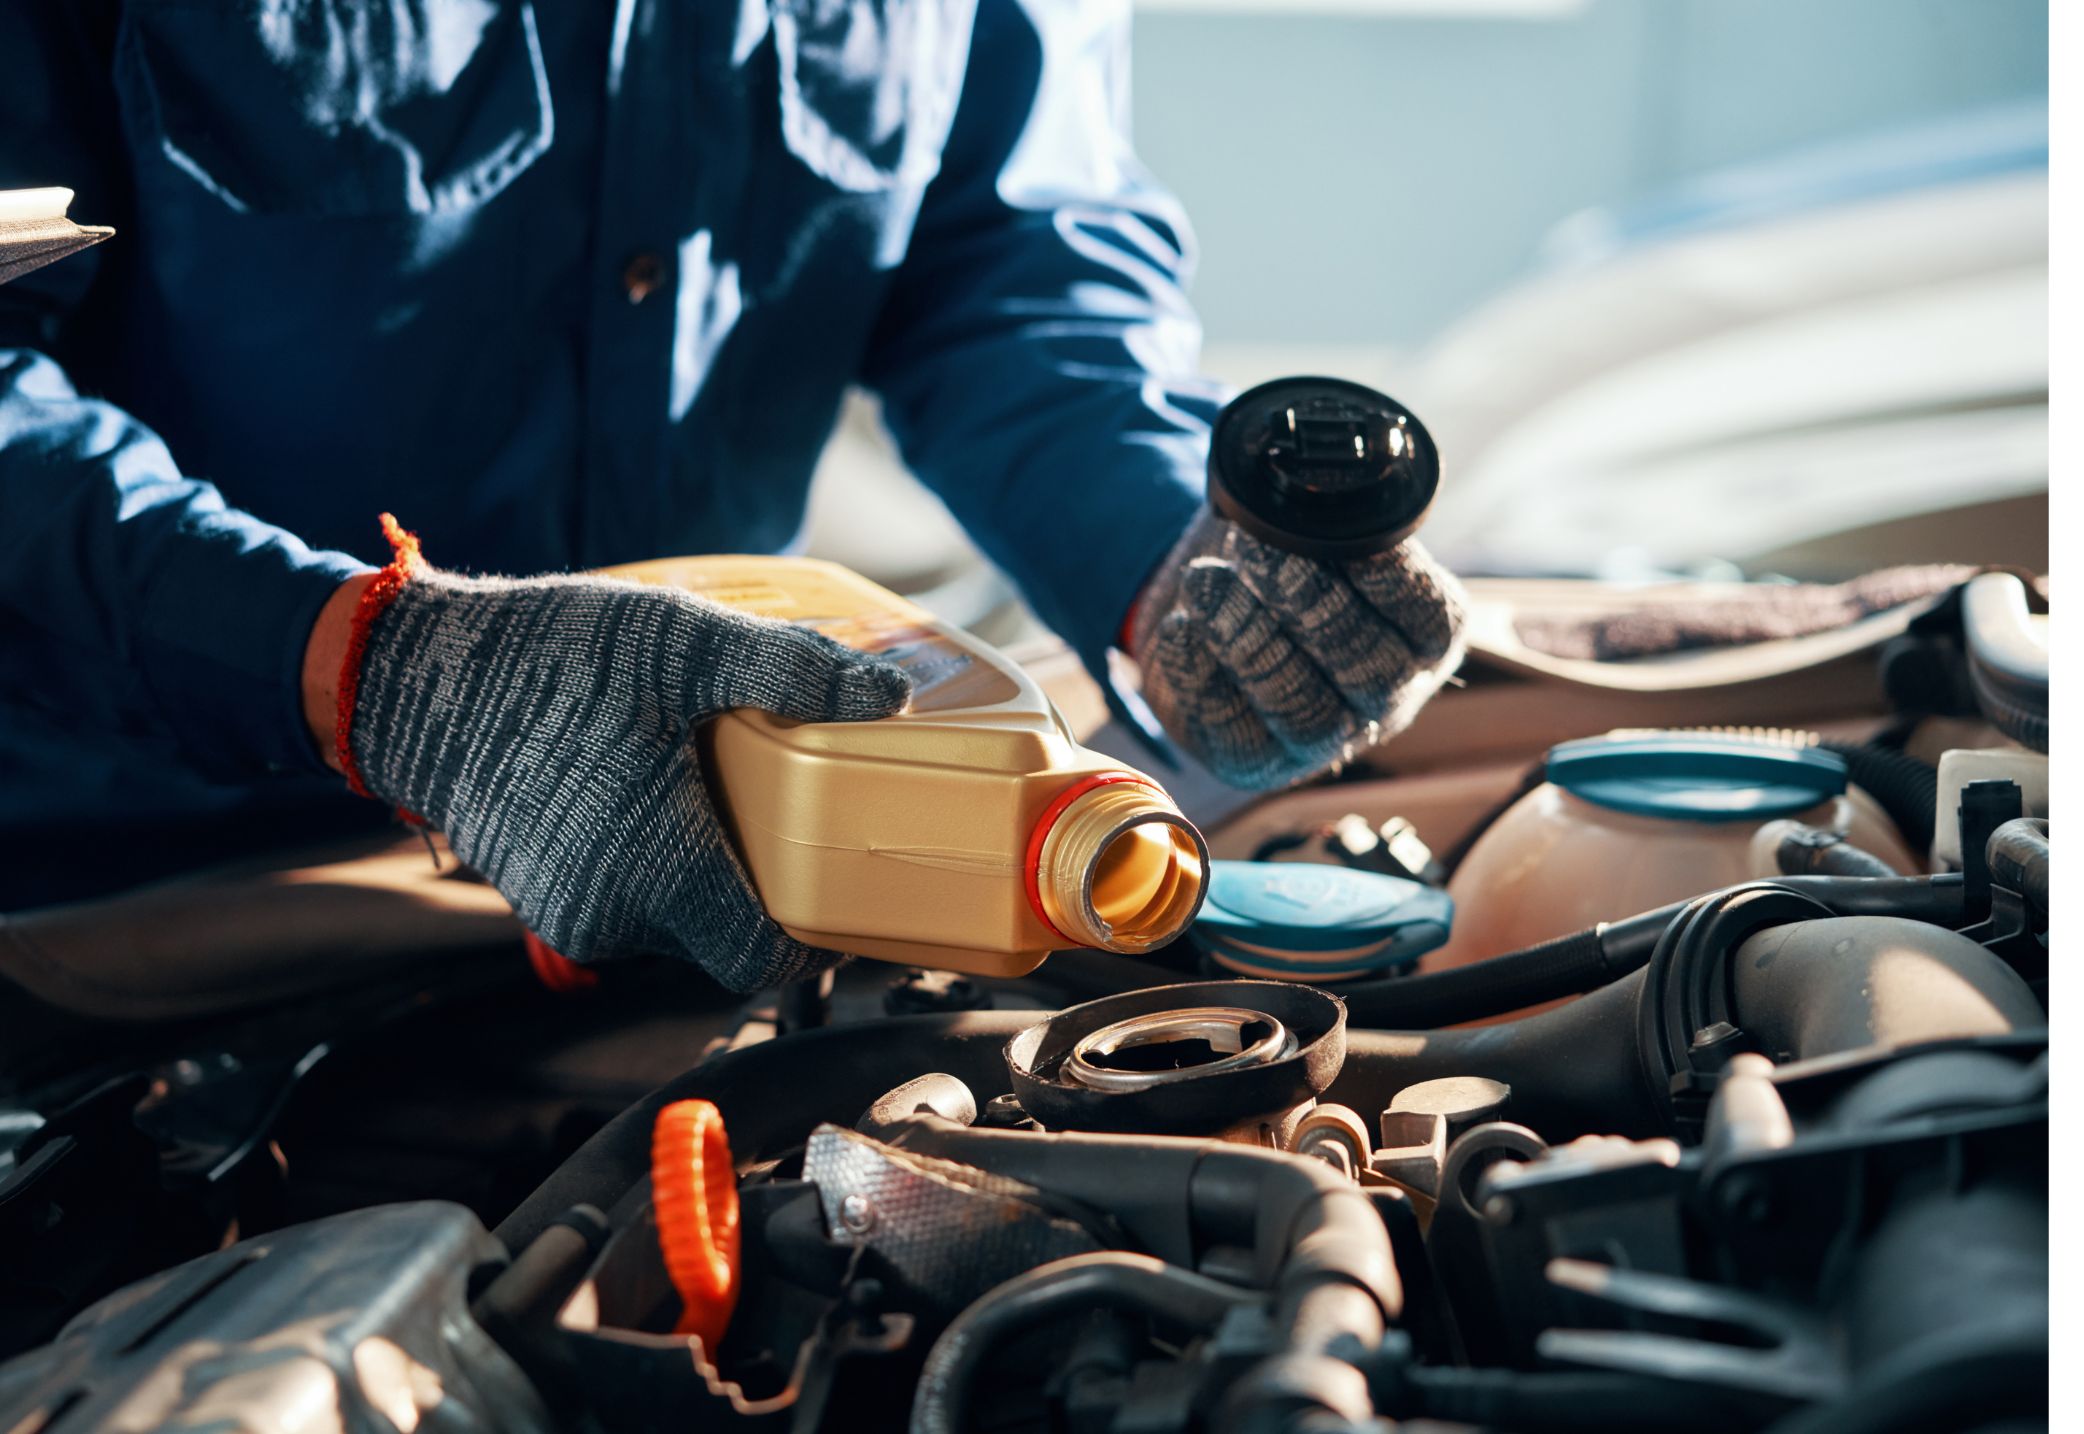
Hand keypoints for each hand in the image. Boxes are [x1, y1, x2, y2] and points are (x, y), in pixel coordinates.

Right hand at [309, 534, 910, 990]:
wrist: (410, 678)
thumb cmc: (547, 660)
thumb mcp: (684, 645)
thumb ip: (792, 671)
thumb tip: (889, 696)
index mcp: (659, 874)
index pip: (760, 961)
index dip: (811, 939)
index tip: (839, 890)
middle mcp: (611, 914)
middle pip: (722, 935)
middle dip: (761, 886)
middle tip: (791, 814)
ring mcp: (565, 910)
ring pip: (670, 916)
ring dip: (702, 866)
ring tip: (720, 788)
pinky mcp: (536, 891)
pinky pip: (620, 895)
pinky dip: (648, 858)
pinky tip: (655, 787)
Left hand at [1129, 511, 1465, 788]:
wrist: (1211, 614)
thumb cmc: (1278, 562)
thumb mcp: (1312, 530)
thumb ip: (1325, 515)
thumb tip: (1310, 473)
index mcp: (1424, 634)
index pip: (1432, 616)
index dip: (1391, 578)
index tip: (1338, 536)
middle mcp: (1387, 695)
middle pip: (1368, 668)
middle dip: (1310, 605)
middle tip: (1261, 554)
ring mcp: (1324, 738)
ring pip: (1303, 710)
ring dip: (1249, 639)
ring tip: (1204, 581)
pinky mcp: (1255, 760)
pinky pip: (1232, 730)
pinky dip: (1201, 671)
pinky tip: (1183, 625)